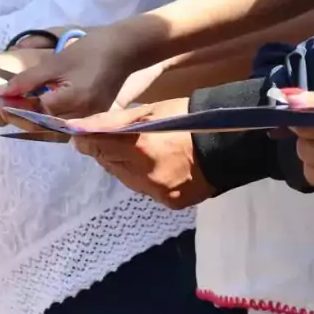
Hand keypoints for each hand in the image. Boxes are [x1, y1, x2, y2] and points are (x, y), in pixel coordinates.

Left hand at [7, 23, 145, 115]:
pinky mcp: (92, 119)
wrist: (125, 50)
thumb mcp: (57, 62)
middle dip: (19, 117)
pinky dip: (47, 120)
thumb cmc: (91, 50)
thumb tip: (1, 93)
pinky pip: (64, 125)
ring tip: (13, 107)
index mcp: (74, 101)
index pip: (36, 112)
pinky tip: (35, 110)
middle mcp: (82, 117)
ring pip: (52, 129)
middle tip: (0, 105)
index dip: (13, 107)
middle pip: (43, 126)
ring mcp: (89, 120)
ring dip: (32, 121)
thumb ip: (29, 80)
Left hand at [72, 99, 212, 208]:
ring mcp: (158, 192)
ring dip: (124, 166)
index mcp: (141, 145)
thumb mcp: (153, 110)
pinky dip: (144, 179)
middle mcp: (145, 174)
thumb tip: (83, 127)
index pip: (97, 147)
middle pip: (109, 165)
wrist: (231, 144)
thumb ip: (116, 121)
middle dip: (107, 152)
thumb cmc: (190, 118)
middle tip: (116, 140)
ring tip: (139, 152)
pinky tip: (156, 167)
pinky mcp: (171, 203)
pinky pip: (146, 190)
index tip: (82, 136)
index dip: (86, 141)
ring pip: (126, 180)